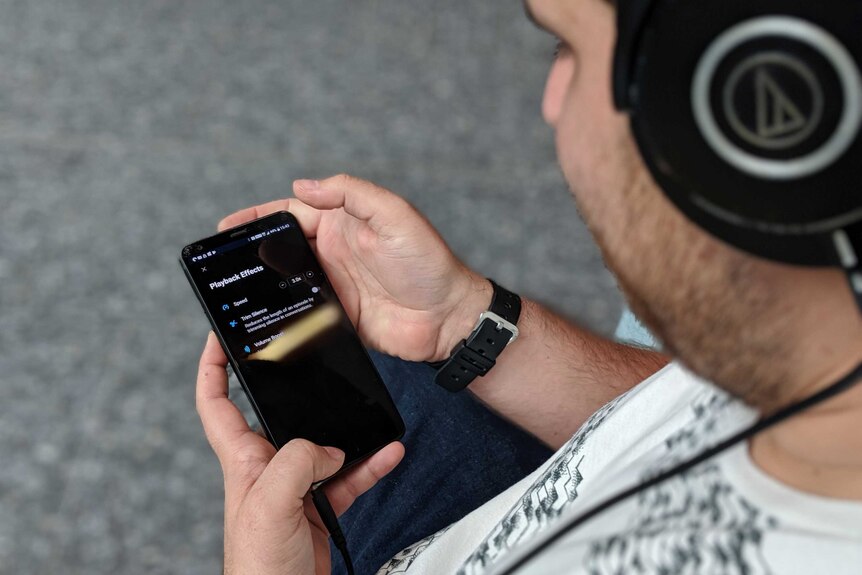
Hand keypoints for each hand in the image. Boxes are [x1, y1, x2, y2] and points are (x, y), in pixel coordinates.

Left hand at [197, 333, 404, 574]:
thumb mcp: (270, 502)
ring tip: (372, 418)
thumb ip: (297, 462)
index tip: (221, 336)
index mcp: (243, 460)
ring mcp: (296, 486)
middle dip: (300, 392)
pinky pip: (351, 475)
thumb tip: (330, 449)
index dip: (213, 366)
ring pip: (326, 445)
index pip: (216, 402)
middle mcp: (267, 467)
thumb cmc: (258, 568)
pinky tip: (388, 454)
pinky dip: (371, 464)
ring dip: (351, 433)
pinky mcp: (321, 506)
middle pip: (282, 416)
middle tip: (317, 364)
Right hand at [219, 174, 491, 360]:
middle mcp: (334, 252)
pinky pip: (302, 311)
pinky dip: (282, 313)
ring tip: (233, 290)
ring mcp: (334, 285)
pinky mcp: (337, 316)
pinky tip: (263, 318)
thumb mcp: (394, 215)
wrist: (449, 317)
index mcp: (344, 223)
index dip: (259, 217)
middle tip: (221, 262)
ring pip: (287, 280)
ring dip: (263, 283)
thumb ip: (350, 193)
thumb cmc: (429, 262)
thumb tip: (301, 185)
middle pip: (282, 247)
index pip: (291, 213)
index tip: (228, 226)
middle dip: (252, 251)